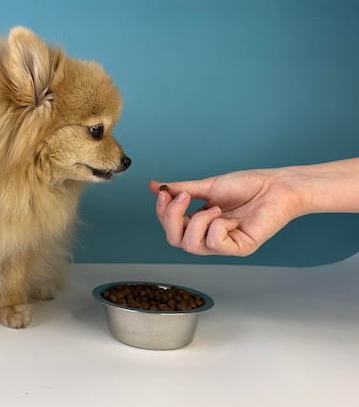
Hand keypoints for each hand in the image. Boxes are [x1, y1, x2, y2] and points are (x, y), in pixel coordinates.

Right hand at [149, 169, 300, 255]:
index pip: (170, 228)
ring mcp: (224, 245)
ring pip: (191, 246)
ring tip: (215, 208)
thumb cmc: (248, 185)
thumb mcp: (207, 186)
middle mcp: (208, 237)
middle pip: (175, 240)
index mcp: (199, 224)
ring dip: (198, 221)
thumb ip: (181, 189)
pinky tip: (230, 217)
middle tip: (183, 197)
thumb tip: (155, 186)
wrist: (277, 185)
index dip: (162, 213)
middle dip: (172, 218)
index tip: (164, 193)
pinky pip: (214, 244)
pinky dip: (217, 226)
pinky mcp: (239, 248)